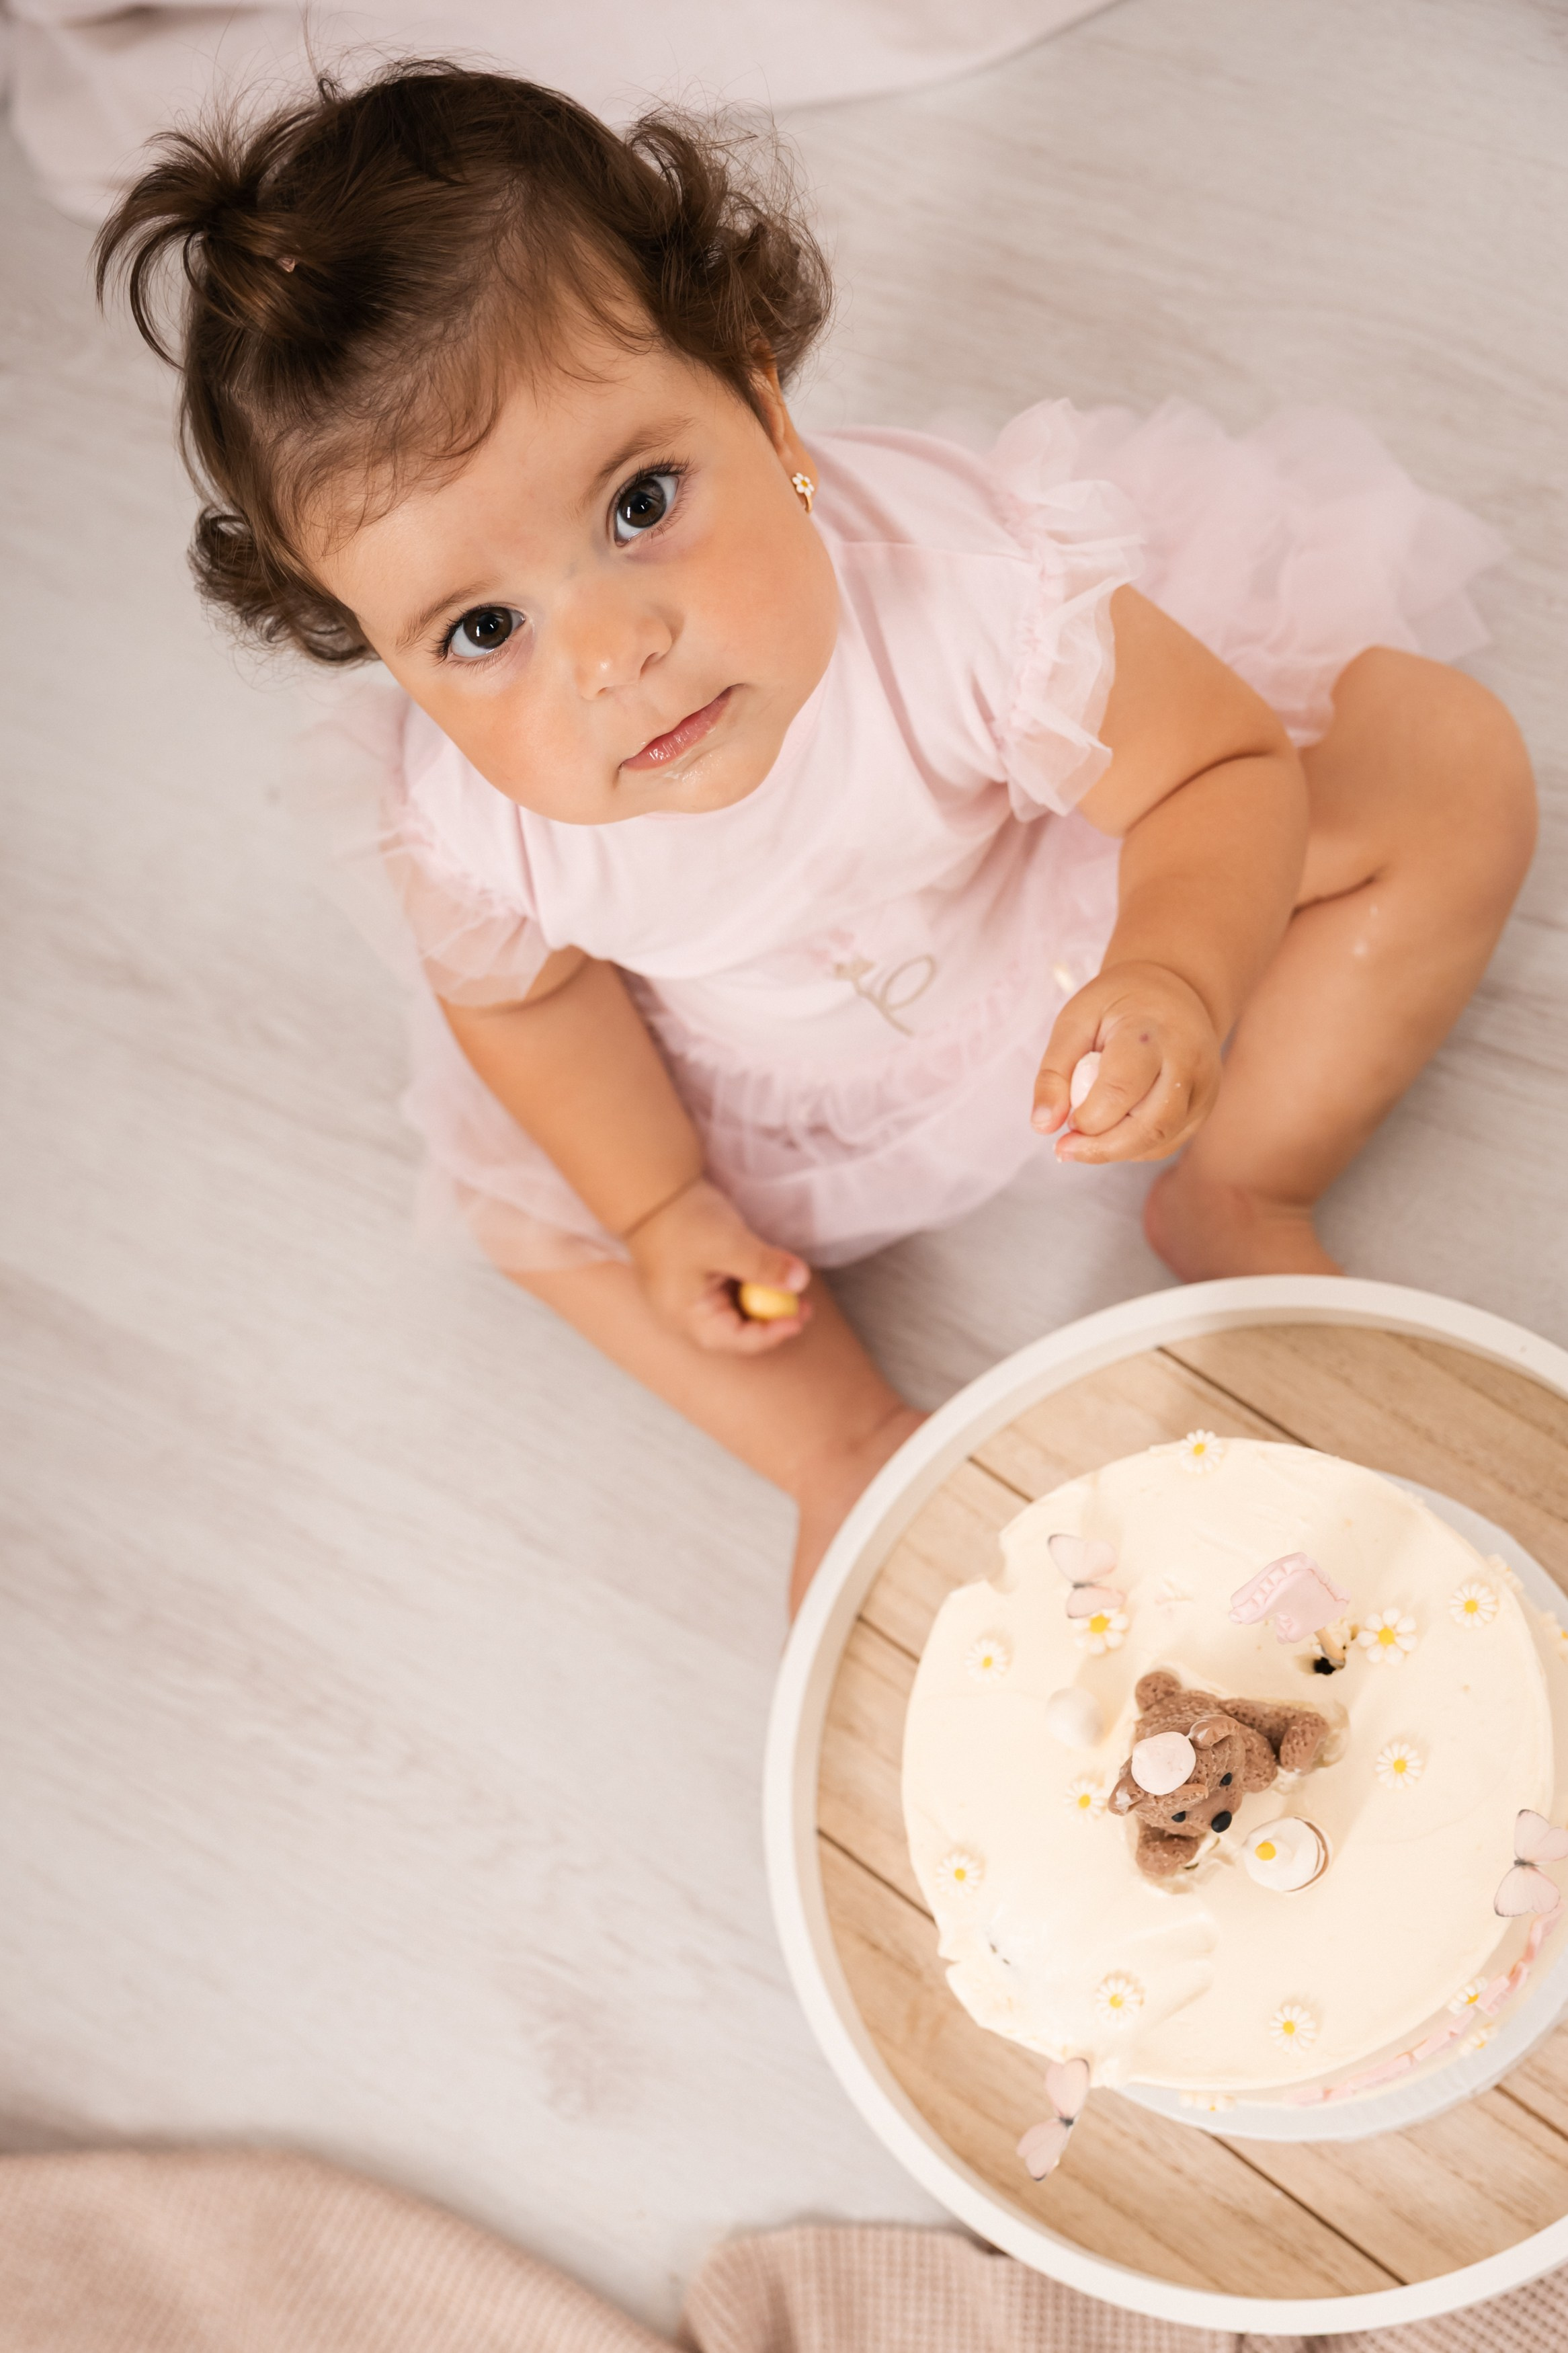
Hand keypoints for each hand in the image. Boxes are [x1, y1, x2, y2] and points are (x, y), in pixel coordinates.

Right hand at [623, 1177, 811, 1351]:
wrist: (652, 1190)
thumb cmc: (683, 1220)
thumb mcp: (730, 1244)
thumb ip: (766, 1266)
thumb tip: (800, 1282)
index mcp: (688, 1317)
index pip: (739, 1340)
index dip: (774, 1332)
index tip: (801, 1315)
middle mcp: (687, 1315)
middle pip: (738, 1330)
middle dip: (773, 1319)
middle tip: (803, 1305)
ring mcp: (690, 1298)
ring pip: (736, 1311)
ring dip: (764, 1301)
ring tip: (790, 1284)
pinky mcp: (695, 1280)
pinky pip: (729, 1293)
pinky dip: (750, 1286)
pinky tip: (766, 1270)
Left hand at [1031, 962, 1221, 1163]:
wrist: (1172, 991)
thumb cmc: (1116, 1005)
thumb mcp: (1075, 1022)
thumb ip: (1054, 1073)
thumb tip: (1042, 1126)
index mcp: (1150, 1032)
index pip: (1122, 1089)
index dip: (1089, 1118)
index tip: (1066, 1121)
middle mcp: (1187, 1061)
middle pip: (1150, 1125)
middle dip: (1103, 1148)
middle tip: (1066, 1149)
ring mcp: (1203, 1086)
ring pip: (1161, 1140)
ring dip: (1117, 1151)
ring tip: (1085, 1140)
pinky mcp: (1205, 1105)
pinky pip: (1167, 1142)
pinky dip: (1134, 1147)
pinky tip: (1113, 1132)